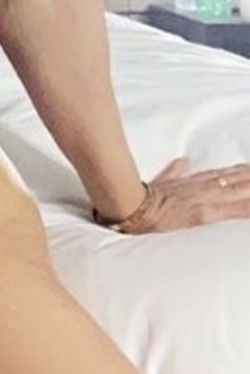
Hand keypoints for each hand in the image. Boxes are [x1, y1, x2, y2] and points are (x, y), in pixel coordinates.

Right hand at [119, 155, 249, 232]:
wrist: (135, 205)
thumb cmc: (146, 196)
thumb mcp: (162, 180)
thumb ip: (174, 171)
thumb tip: (182, 161)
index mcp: (196, 181)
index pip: (226, 174)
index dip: (242, 172)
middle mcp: (205, 186)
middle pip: (237, 179)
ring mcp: (206, 199)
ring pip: (239, 191)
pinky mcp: (204, 213)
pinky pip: (231, 211)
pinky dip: (243, 209)